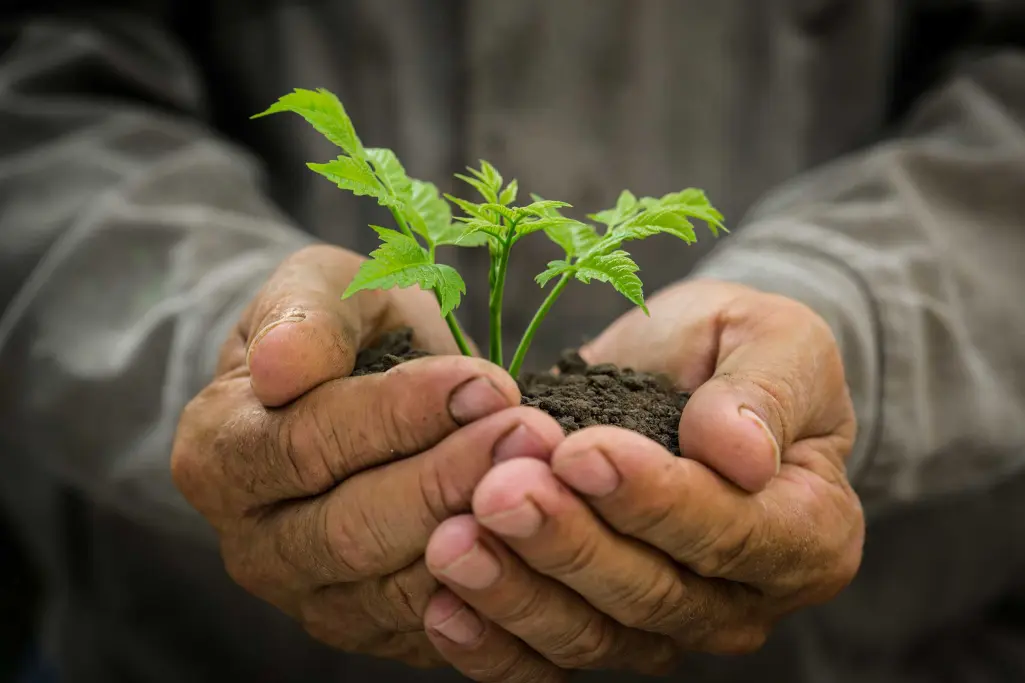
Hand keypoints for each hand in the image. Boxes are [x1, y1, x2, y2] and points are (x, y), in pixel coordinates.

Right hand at [171, 245, 565, 666]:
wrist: (367, 391)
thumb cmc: (346, 332)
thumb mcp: (320, 289)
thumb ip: (303, 316)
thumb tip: (279, 368)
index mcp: (220, 453)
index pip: (305, 444)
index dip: (400, 415)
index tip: (486, 383)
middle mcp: (254, 544)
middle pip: (351, 531)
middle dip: (451, 479)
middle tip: (532, 433)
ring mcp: (311, 600)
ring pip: (397, 592)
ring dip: (483, 537)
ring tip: (549, 478)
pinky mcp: (373, 631)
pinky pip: (434, 630)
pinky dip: (493, 594)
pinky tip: (542, 543)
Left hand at [422, 279, 864, 679]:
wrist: (693, 369)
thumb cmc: (743, 349)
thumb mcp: (777, 339)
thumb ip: (765, 392)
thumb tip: (740, 453)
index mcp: (808, 529)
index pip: (733, 532)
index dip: (653, 499)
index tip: (580, 451)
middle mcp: (744, 596)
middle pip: (654, 594)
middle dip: (568, 543)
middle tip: (498, 492)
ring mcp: (672, 623)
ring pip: (595, 635)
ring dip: (519, 592)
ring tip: (453, 542)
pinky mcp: (605, 628)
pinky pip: (551, 657)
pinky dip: (496, 643)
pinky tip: (444, 607)